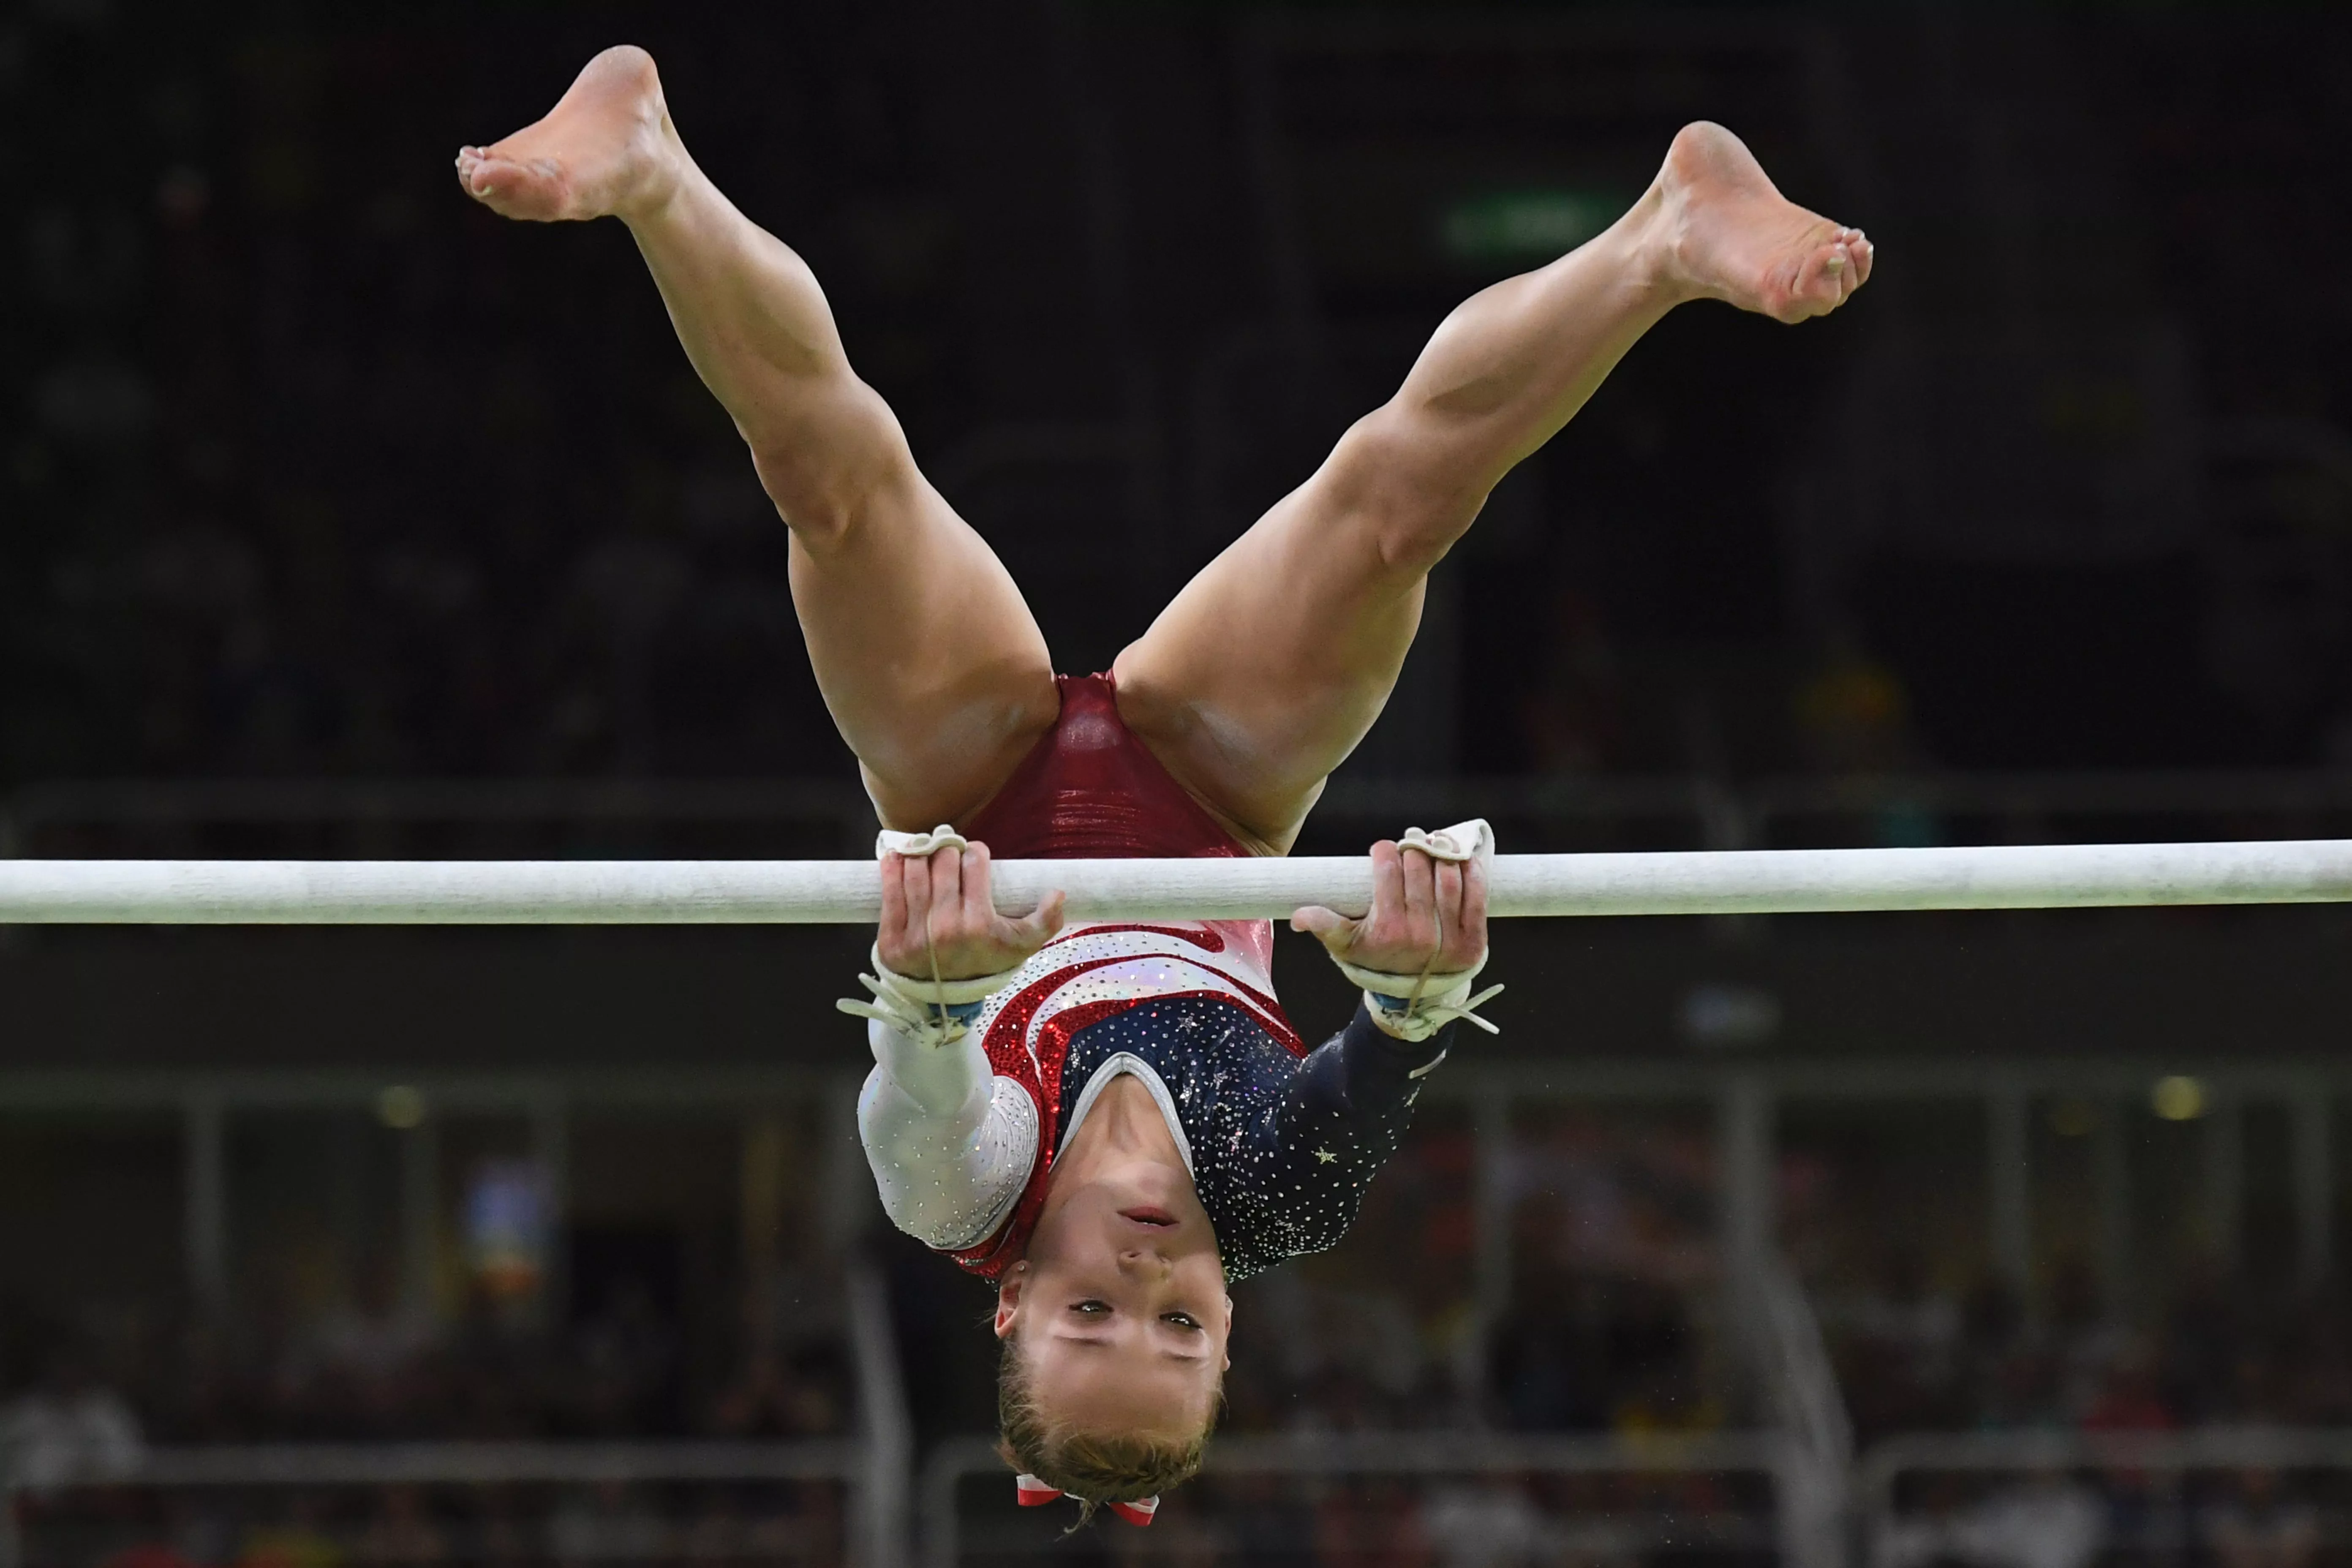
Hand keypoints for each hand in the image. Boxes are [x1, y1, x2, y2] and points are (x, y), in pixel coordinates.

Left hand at [876, 841, 1064, 981]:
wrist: (947, 1000)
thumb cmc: (986, 962)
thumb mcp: (1022, 945)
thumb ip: (1046, 921)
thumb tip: (1058, 892)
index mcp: (980, 924)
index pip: (974, 863)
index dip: (975, 852)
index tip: (973, 854)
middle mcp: (947, 928)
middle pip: (944, 862)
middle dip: (948, 850)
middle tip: (949, 853)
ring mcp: (916, 934)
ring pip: (916, 871)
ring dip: (921, 854)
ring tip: (926, 852)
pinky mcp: (891, 940)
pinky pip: (889, 892)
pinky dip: (891, 868)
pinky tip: (897, 857)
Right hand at [1291, 839, 1488, 975]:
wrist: (1412, 995)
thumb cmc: (1376, 960)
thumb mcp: (1345, 946)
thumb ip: (1323, 926)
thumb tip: (1296, 917)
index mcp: (1387, 930)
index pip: (1388, 870)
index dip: (1385, 851)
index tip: (1383, 848)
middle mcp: (1419, 934)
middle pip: (1419, 869)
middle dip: (1414, 847)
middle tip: (1411, 840)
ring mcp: (1450, 939)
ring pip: (1449, 879)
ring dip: (1444, 853)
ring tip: (1435, 843)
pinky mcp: (1474, 942)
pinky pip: (1477, 898)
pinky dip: (1473, 873)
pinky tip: (1464, 859)